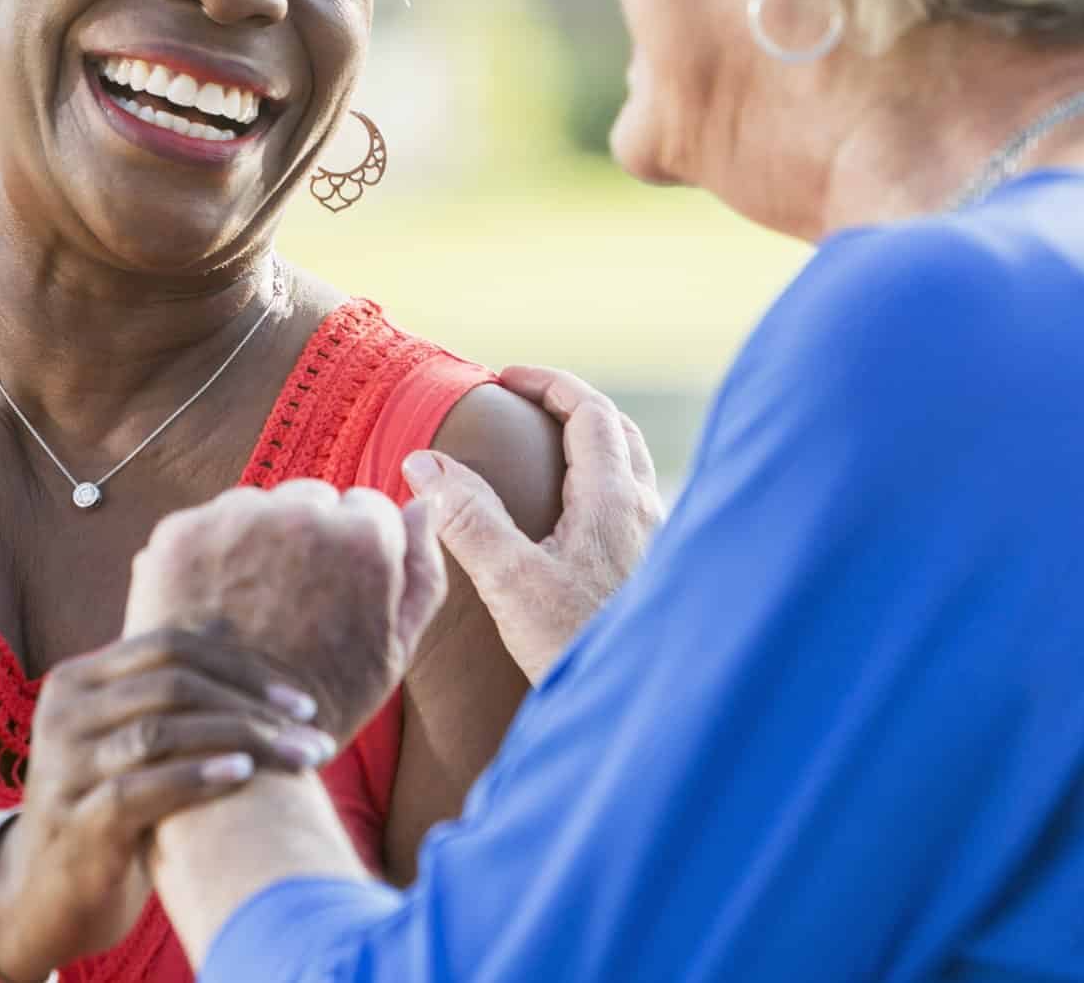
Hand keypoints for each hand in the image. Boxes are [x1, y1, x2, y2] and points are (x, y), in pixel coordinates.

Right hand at [0, 628, 336, 979]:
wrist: (45, 895)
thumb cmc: (110, 808)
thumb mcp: (130, 738)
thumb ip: (167, 688)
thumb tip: (228, 625)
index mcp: (77, 679)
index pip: (170, 646)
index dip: (242, 666)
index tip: (302, 701)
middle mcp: (62, 712)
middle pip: (173, 683)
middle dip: (253, 706)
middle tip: (312, 735)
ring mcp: (62, 767)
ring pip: (161, 730)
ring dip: (241, 740)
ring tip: (297, 759)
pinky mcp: (73, 821)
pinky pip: (139, 788)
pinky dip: (197, 776)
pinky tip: (242, 775)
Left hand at [123, 479, 450, 742]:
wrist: (229, 742)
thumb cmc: (324, 701)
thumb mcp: (396, 648)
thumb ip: (421, 570)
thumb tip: (426, 503)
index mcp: (363, 537)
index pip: (367, 508)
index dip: (354, 555)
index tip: (337, 593)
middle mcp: (300, 512)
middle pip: (311, 500)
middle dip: (307, 536)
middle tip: (293, 601)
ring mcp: (234, 519)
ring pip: (257, 507)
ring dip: (257, 539)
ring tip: (251, 606)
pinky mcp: (181, 533)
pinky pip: (206, 524)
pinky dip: (209, 554)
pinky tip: (214, 603)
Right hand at [400, 365, 662, 682]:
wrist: (645, 707)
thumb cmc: (580, 646)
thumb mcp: (511, 582)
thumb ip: (469, 519)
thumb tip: (424, 462)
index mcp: (614, 499)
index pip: (589, 411)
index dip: (548, 384)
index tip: (506, 378)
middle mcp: (648, 511)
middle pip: (618, 431)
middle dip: (572, 407)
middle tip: (526, 404)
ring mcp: (659, 544)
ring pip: (632, 469)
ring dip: (594, 445)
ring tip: (548, 454)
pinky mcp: (657, 575)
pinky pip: (636, 506)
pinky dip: (605, 485)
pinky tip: (577, 522)